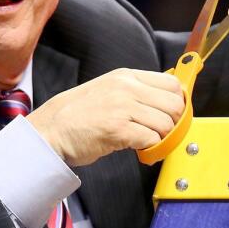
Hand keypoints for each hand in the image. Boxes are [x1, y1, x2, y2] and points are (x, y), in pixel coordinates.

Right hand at [26, 68, 184, 166]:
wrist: (50, 131)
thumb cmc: (78, 115)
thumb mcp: (108, 90)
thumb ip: (134, 91)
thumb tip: (165, 99)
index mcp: (125, 76)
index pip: (171, 83)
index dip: (178, 102)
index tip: (174, 115)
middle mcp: (126, 88)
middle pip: (174, 104)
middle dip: (173, 123)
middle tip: (163, 134)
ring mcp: (122, 107)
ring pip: (166, 124)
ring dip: (162, 139)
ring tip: (148, 144)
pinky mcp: (118, 129)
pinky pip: (151, 139)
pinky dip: (150, 149)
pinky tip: (140, 151)